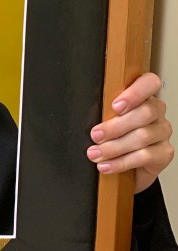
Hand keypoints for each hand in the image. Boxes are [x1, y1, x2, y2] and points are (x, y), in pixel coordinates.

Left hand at [87, 72, 173, 193]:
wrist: (126, 167)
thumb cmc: (113, 136)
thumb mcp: (106, 119)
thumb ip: (104, 111)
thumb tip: (86, 111)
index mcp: (143, 96)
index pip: (149, 83)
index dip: (135, 93)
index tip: (115, 106)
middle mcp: (157, 112)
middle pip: (144, 113)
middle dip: (115, 126)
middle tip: (95, 135)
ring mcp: (162, 132)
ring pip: (142, 136)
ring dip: (114, 147)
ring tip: (95, 154)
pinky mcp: (164, 153)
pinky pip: (144, 156)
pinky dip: (121, 162)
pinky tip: (106, 165)